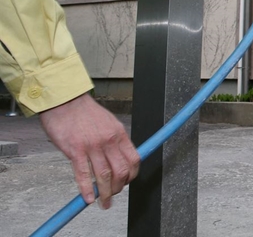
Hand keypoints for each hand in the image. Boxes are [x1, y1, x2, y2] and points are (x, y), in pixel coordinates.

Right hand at [39, 93, 139, 208]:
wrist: (65, 101)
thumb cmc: (85, 112)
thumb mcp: (109, 123)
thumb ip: (115, 140)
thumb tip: (119, 157)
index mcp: (119, 134)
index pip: (134, 159)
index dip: (132, 175)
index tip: (127, 182)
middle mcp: (108, 141)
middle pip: (121, 171)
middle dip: (119, 187)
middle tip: (113, 194)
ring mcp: (92, 146)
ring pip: (104, 176)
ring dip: (105, 193)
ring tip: (103, 202)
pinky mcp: (75, 150)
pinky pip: (83, 174)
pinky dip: (87, 189)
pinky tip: (88, 198)